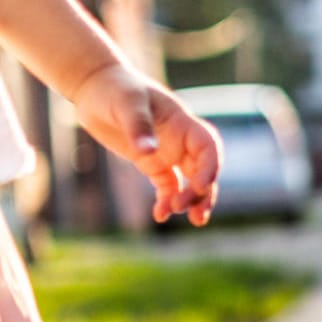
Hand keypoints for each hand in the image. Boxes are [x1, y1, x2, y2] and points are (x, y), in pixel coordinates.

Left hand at [70, 63, 220, 225]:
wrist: (93, 85)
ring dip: (191, 202)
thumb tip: (149, 152)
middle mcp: (181, 140)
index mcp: (182, 123)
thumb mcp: (126, 103)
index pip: (208, 147)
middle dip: (202, 193)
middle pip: (203, 171)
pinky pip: (168, 186)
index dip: (210, 168)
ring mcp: (168, 153)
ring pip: (190, 182)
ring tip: (184, 218)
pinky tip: (159, 215)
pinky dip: (166, 201)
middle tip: (191, 213)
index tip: (199, 186)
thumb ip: (138, 126)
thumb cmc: (113, 88)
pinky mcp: (152, 163)